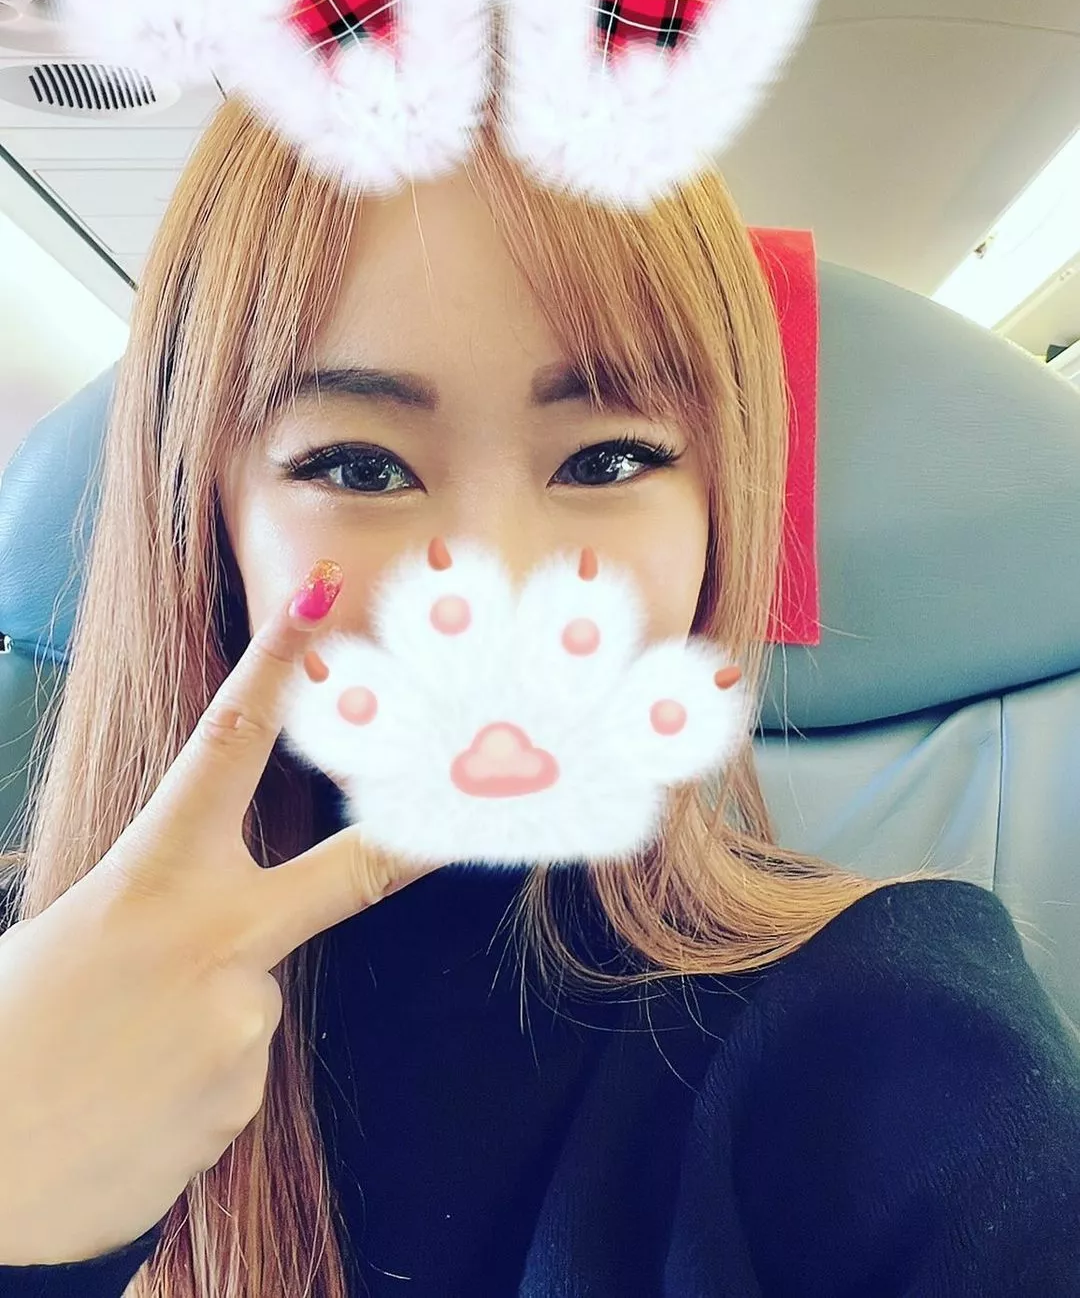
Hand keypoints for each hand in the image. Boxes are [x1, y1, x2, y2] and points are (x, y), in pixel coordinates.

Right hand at [0, 561, 438, 1264]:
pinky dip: (192, 1086)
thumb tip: (201, 939)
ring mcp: (238, 1022)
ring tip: (118, 1070)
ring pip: (248, 1002)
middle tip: (469, 811)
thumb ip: (154, 919)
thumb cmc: (6, 1045)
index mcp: (145, 880)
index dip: (273, 671)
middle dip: (411, 841)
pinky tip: (134, 1110)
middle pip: (348, 872)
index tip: (319, 603)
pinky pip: (233, 1073)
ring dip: (197, 1026)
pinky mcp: (242, 1098)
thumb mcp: (66, 943)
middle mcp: (211, 941)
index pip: (222, 749)